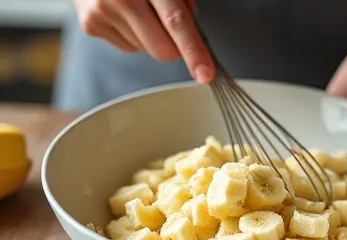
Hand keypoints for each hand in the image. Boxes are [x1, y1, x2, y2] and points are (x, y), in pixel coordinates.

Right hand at [73, 0, 213, 82]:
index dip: (193, 51)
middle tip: (164, 20)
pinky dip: (131, 34)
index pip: (175, 22)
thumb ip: (182, 0)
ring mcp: (102, 11)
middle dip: (173, 44)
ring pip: (146, 50)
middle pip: (163, 51)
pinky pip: (128, 47)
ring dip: (149, 36)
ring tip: (136, 7)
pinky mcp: (91, 24)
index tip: (205, 74)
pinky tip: (122, 13)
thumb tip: (193, 32)